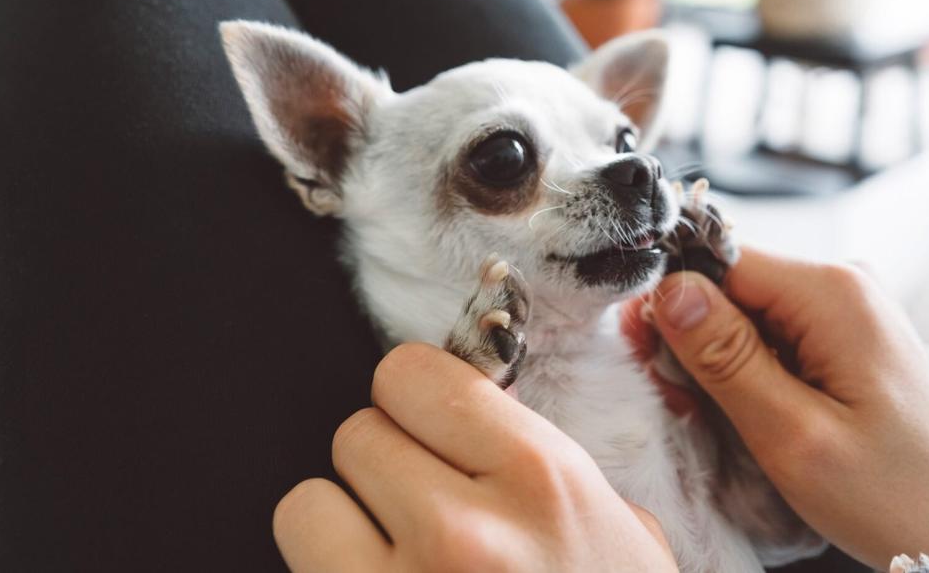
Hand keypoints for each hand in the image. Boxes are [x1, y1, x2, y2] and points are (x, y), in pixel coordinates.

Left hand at [273, 343, 676, 571]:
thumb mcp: (625, 542)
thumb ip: (550, 473)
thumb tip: (482, 425)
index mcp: (539, 482)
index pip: (412, 375)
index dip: (417, 399)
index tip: (429, 422)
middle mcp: (461, 533)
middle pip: (354, 434)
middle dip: (385, 467)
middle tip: (421, 507)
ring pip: (304, 506)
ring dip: (340, 530)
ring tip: (390, 565)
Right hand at [625, 248, 928, 572]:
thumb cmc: (897, 497)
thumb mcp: (793, 434)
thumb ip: (726, 357)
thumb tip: (669, 288)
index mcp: (834, 291)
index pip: (720, 259)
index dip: (673, 303)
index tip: (649, 358)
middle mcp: (845, 284)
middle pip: (733, 286)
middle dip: (695, 341)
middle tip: (683, 405)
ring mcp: (851, 310)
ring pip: (750, 314)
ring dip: (722, 365)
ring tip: (722, 422)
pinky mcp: (850, 339)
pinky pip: (779, 337)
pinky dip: (754, 375)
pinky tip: (754, 417)